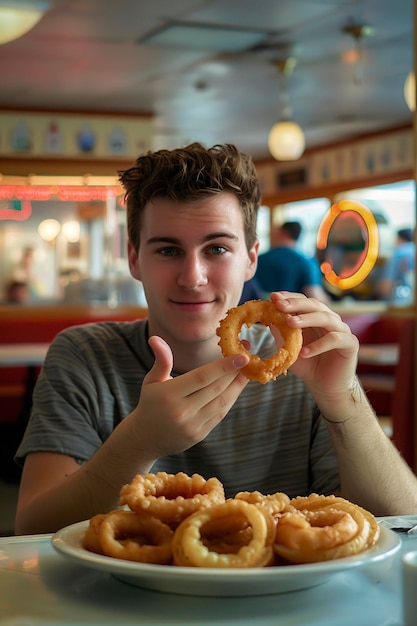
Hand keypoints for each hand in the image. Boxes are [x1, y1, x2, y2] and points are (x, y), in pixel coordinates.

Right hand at [130, 335, 248, 460]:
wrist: (145, 438)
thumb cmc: (150, 403)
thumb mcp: (151, 380)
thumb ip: (161, 360)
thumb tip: (156, 338)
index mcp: (169, 394)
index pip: (201, 377)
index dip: (223, 366)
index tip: (241, 355)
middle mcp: (181, 411)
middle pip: (215, 388)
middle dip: (234, 372)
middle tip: (248, 356)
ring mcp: (191, 425)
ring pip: (221, 402)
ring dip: (236, 386)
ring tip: (247, 371)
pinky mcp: (199, 434)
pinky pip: (219, 414)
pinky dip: (230, 399)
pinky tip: (236, 387)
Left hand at [270, 291, 358, 398]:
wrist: (325, 386)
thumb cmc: (307, 364)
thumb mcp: (288, 347)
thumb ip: (280, 333)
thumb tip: (266, 317)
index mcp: (315, 316)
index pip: (303, 300)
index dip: (289, 297)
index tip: (273, 297)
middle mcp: (330, 319)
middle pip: (315, 304)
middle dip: (296, 304)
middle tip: (280, 305)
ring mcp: (342, 330)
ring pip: (326, 318)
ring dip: (307, 319)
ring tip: (290, 323)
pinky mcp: (351, 344)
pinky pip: (336, 339)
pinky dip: (319, 345)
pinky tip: (304, 352)